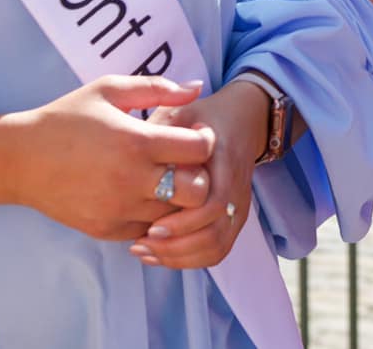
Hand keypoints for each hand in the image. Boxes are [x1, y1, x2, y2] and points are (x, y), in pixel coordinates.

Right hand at [0, 76, 218, 240]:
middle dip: (199, 176)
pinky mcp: (108, 229)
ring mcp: (119, 209)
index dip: (203, 140)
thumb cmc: (67, 117)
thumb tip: (196, 87)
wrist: (21, 159)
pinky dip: (152, 216)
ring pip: (175, 216)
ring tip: (165, 179)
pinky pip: (148, 229)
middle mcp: (131, 179)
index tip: (193, 135)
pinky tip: (142, 195)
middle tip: (185, 164)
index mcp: (136, 141)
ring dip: (177, 199)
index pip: (199, 149)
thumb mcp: (109, 90)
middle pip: (196, 191)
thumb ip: (156, 87)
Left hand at [129, 79, 268, 269]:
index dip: (183, 222)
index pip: (212, 204)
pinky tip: (160, 255)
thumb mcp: (180, 112)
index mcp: (224, 161)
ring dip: (180, 257)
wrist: (242, 120)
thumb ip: (159, 130)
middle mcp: (235, 188)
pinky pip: (217, 250)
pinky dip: (189, 259)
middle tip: (140, 244)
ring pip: (216, 247)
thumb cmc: (203, 117)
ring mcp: (237, 206)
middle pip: (214, 233)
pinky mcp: (233, 218)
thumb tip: (130, 151)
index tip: (150, 227)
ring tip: (145, 252)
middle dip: (176, 246)